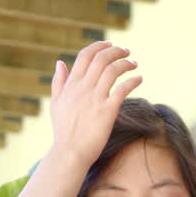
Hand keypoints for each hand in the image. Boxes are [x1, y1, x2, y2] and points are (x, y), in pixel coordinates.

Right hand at [47, 40, 141, 167]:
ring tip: (134, 64)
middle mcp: (83, 88)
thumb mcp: (56, 103)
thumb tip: (60, 62)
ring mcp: (95, 99)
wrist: (70, 152)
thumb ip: (59, 82)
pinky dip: (133, 81)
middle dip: (116, 51)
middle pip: (101, 59)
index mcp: (71, 85)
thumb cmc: (63, 130)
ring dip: (126, 63)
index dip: (99, 46)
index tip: (110, 44)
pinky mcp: (107, 111)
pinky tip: (139, 78)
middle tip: (126, 51)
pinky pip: (122, 90)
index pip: (85, 56)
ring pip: (113, 71)